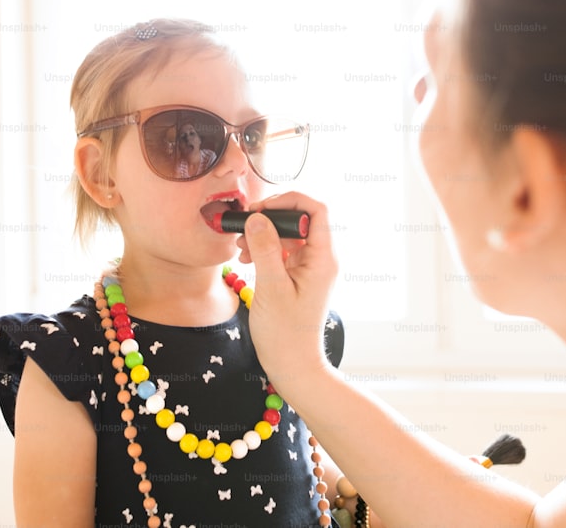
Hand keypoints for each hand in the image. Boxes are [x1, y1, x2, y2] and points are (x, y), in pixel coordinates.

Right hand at [236, 192, 337, 394]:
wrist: (293, 365)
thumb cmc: (285, 333)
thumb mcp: (271, 288)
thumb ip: (265, 249)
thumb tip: (257, 218)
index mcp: (323, 259)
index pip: (316, 210)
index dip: (289, 200)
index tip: (261, 209)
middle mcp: (322, 259)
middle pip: (300, 219)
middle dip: (270, 219)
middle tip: (245, 227)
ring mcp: (311, 268)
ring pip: (289, 235)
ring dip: (264, 235)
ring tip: (241, 248)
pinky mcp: (300, 277)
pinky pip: (284, 252)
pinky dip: (265, 250)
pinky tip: (246, 259)